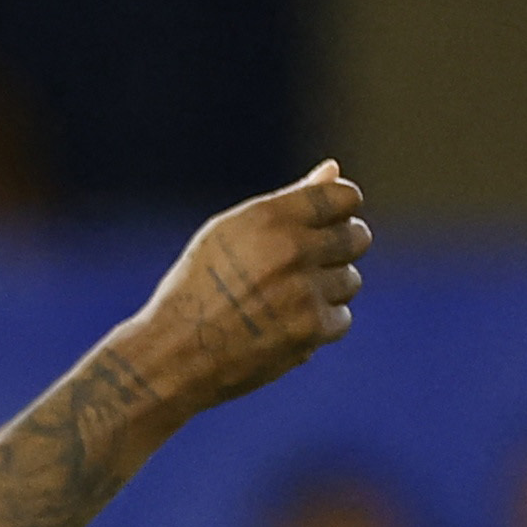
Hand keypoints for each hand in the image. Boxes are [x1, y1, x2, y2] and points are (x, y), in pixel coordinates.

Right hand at [122, 162, 367, 419]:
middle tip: (300, 271)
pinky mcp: (310, 330)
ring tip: (282, 305)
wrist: (169, 357)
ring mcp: (304, 291)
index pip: (345, 197)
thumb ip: (288, 202)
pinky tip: (281, 330)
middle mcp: (291, 249)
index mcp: (270, 218)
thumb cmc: (197, 290)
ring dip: (325, 293)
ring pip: (350, 281)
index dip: (338, 212)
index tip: (322, 229)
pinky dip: (316, 327)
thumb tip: (333, 169)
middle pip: (357, 237)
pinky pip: (340, 319)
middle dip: (337, 251)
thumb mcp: (230, 234)